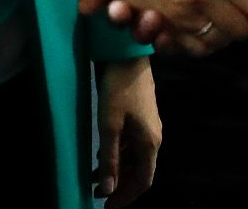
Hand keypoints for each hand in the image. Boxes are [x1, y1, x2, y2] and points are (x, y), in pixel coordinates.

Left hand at [93, 58, 158, 206]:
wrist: (127, 54)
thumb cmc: (118, 89)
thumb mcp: (109, 126)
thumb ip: (109, 159)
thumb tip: (108, 189)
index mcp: (150, 142)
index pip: (143, 181)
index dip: (126, 197)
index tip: (106, 206)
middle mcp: (153, 136)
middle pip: (139, 171)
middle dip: (120, 186)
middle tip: (98, 195)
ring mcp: (147, 126)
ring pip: (134, 158)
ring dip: (117, 170)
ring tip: (94, 179)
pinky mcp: (140, 116)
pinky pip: (131, 144)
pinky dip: (118, 154)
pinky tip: (101, 156)